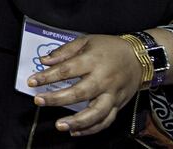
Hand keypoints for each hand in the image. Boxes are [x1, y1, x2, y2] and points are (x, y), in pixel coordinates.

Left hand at [26, 34, 141, 136]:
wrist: (140, 58)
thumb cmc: (110, 47)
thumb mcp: (86, 41)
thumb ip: (64, 51)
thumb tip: (44, 60)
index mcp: (93, 60)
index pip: (66, 70)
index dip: (47, 76)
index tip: (32, 81)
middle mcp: (103, 79)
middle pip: (79, 93)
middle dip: (57, 99)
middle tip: (39, 100)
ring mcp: (112, 94)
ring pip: (96, 113)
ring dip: (77, 121)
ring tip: (60, 125)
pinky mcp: (118, 105)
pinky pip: (106, 121)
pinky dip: (91, 129)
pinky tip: (75, 131)